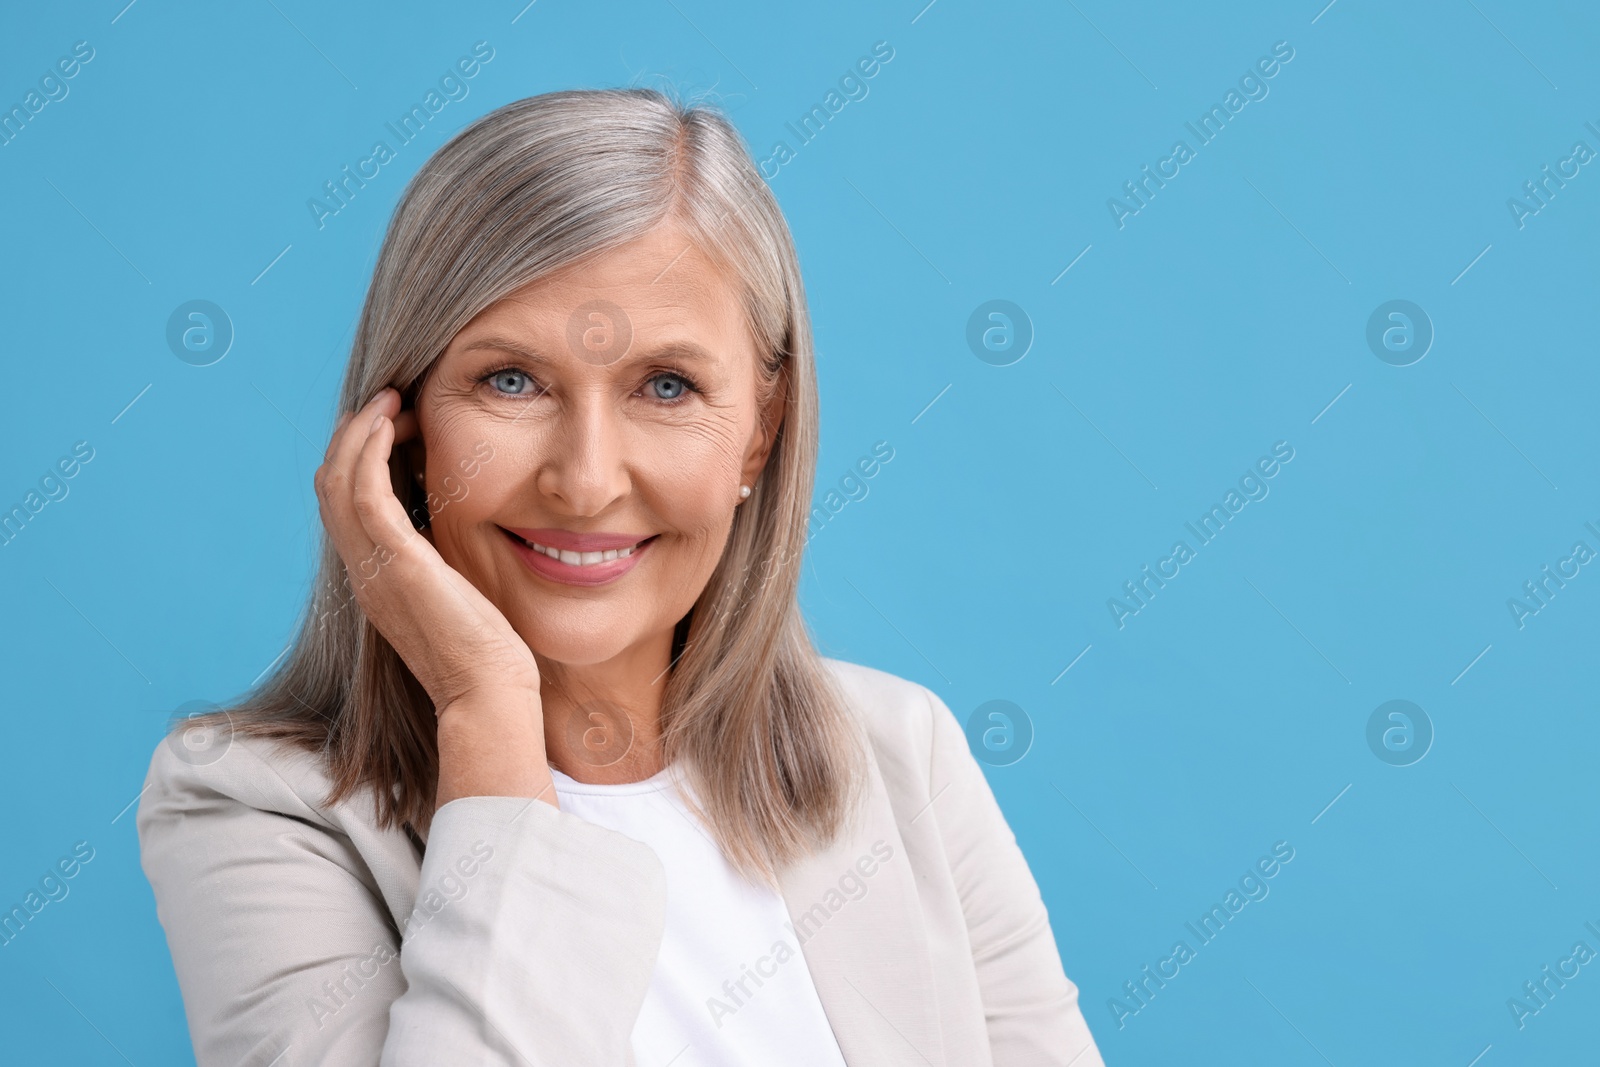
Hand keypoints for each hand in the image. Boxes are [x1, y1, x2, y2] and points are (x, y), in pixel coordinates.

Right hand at [314, 388, 554, 810]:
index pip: (345, 505)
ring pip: (337, 482)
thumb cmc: (490, 654)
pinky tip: (394, 424)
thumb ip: (448, 561)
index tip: (396, 424)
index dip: (360, 457)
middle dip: (355, 436)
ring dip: (360, 432)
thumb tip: (465, 524)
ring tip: (391, 401)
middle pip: (329, 486)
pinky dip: (370, 452)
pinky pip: (364, 494)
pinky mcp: (398, 565)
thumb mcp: (460, 594)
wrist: (490, 695)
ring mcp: (374, 569)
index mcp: (377, 579)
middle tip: (390, 402)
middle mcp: (365, 572)